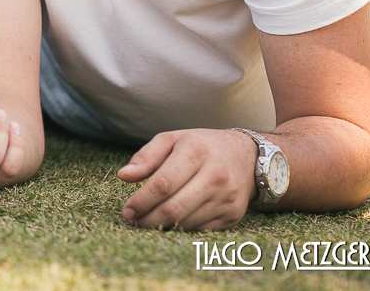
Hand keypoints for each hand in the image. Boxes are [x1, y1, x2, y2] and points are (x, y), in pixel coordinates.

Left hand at [118, 128, 257, 229]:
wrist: (246, 155)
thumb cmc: (200, 146)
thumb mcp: (171, 139)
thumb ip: (146, 156)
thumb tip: (123, 176)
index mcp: (196, 152)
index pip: (162, 184)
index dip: (141, 201)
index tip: (127, 210)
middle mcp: (215, 176)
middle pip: (174, 208)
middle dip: (148, 219)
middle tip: (133, 220)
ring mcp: (226, 198)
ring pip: (186, 222)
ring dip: (161, 227)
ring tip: (146, 222)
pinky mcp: (233, 215)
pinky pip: (200, 229)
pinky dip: (180, 229)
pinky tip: (168, 223)